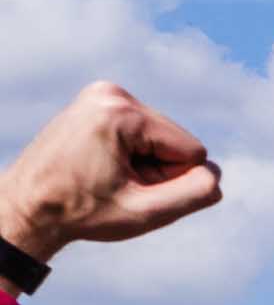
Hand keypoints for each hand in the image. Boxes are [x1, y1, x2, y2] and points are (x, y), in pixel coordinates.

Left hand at [0, 83, 222, 260]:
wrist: (26, 205)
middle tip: (114, 184)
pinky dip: (130, 153)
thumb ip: (194, 194)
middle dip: (156, 169)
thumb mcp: (146, 212)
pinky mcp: (97, 100)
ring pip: (160, 138)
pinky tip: (101, 164)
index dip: (170, 180)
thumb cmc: (82, 212)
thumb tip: (215, 174)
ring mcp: (101, 93)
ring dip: (143, 163)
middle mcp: (110, 92)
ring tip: (105, 175)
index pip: (192, 150)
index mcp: (121, 112)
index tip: (129, 189)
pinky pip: (141, 132)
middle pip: (175, 140)